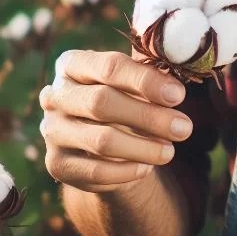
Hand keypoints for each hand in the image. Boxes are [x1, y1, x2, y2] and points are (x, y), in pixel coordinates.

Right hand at [38, 50, 191, 193]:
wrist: (96, 135)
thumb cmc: (121, 95)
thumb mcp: (132, 80)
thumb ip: (150, 77)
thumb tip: (175, 91)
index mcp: (73, 64)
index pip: (109, 66)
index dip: (146, 81)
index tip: (178, 95)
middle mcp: (55, 95)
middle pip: (102, 102)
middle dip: (148, 116)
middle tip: (184, 128)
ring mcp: (52, 130)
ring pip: (100, 140)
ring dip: (143, 147)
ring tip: (170, 151)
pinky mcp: (56, 163)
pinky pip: (95, 171)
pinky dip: (126, 171)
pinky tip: (146, 167)